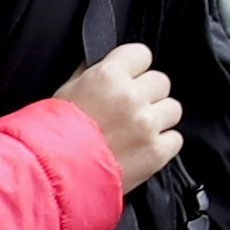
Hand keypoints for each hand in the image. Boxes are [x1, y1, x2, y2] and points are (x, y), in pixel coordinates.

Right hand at [57, 42, 185, 187]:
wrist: (56, 176)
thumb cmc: (55, 135)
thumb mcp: (67, 91)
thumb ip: (92, 73)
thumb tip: (108, 64)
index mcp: (108, 76)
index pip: (141, 54)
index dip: (135, 67)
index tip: (130, 78)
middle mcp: (131, 96)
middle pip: (160, 81)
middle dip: (148, 94)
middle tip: (130, 109)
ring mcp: (146, 124)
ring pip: (172, 108)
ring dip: (158, 118)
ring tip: (137, 131)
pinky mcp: (156, 151)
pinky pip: (175, 139)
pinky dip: (162, 144)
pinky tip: (142, 148)